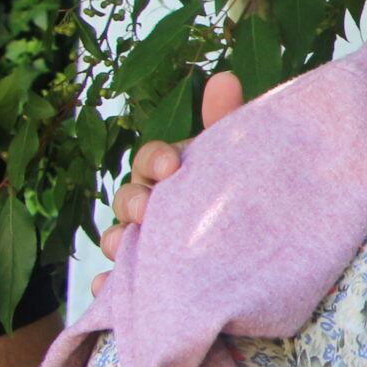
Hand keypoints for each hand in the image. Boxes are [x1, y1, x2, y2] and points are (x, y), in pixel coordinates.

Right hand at [92, 73, 244, 293]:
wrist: (259, 257)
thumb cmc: (238, 194)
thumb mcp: (236, 161)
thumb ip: (227, 122)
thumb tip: (223, 76)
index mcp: (171, 174)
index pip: (151, 160)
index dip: (156, 159)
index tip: (172, 166)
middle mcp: (151, 207)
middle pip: (128, 200)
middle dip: (134, 202)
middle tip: (150, 211)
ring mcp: (143, 244)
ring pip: (117, 241)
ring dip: (117, 242)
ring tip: (127, 247)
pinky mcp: (141, 283)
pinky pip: (114, 289)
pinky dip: (108, 289)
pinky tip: (109, 291)